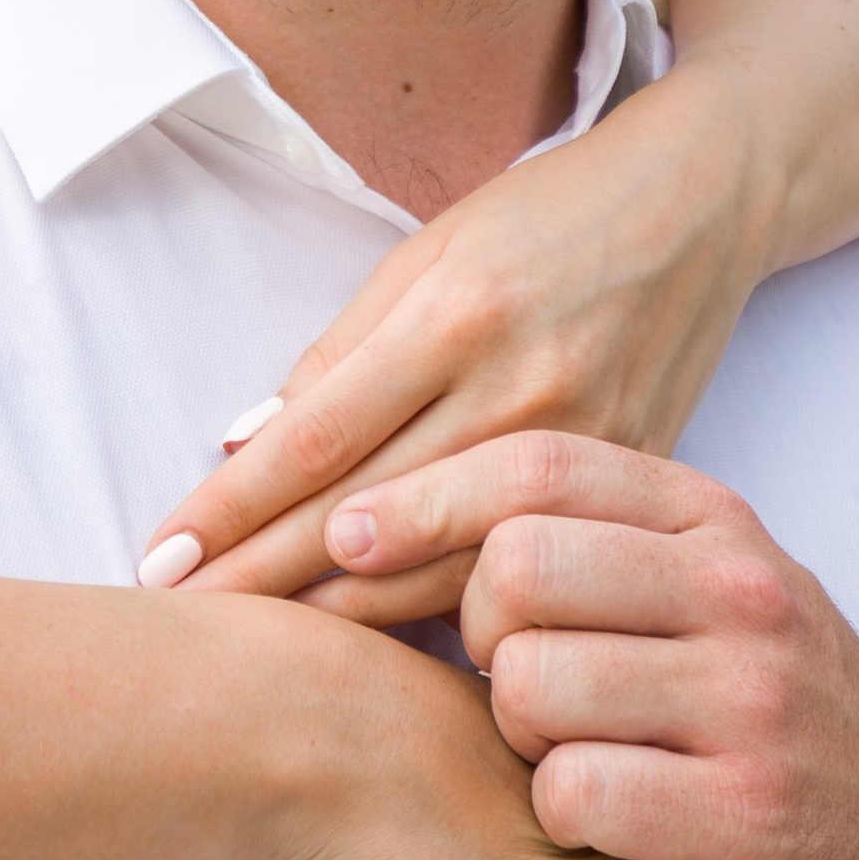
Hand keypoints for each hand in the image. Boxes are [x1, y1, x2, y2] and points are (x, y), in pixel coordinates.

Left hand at [135, 0, 858, 616]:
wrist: (698, 205)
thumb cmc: (543, 216)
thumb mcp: (427, 252)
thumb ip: (339, 354)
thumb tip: (244, 443)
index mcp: (456, 318)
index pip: (315, 442)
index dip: (231, 510)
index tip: (161, 558)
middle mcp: (521, 391)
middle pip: (365, 519)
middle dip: (261, 581)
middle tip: (177, 628)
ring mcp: (585, 450)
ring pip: (442, 569)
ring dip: (337, 617)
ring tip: (250, 654)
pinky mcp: (628, 487)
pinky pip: (517, 569)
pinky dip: (440, 613)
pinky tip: (378, 647)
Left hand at [322, 431, 858, 859]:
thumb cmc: (750, 694)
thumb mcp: (695, 578)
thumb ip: (576, 526)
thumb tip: (377, 498)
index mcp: (713, 516)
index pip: (536, 464)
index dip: (422, 497)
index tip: (345, 534)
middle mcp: (739, 591)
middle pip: (517, 566)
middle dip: (474, 624)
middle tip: (499, 668)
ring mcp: (749, 702)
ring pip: (530, 682)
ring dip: (516, 728)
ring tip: (565, 741)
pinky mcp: (742, 816)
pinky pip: (573, 792)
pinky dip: (558, 808)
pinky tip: (596, 810)